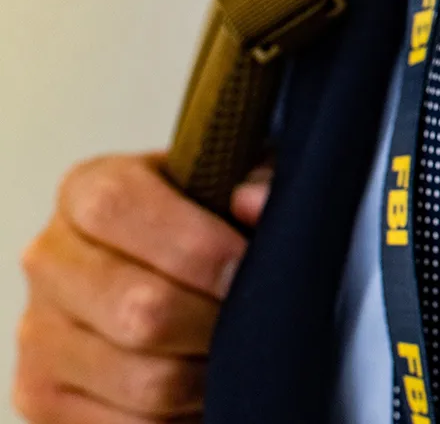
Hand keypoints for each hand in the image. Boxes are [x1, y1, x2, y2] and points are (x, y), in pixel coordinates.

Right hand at [14, 153, 270, 422]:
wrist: (175, 276)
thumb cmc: (212, 224)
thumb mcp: (237, 186)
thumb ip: (257, 180)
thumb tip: (255, 203)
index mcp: (88, 192)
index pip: (116, 209)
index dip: (195, 243)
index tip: (247, 263)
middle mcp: (50, 260)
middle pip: (141, 310)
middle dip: (215, 321)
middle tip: (254, 319)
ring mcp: (40, 334)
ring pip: (145, 380)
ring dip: (208, 375)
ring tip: (234, 353)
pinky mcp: (43, 397)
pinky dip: (182, 416)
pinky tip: (204, 386)